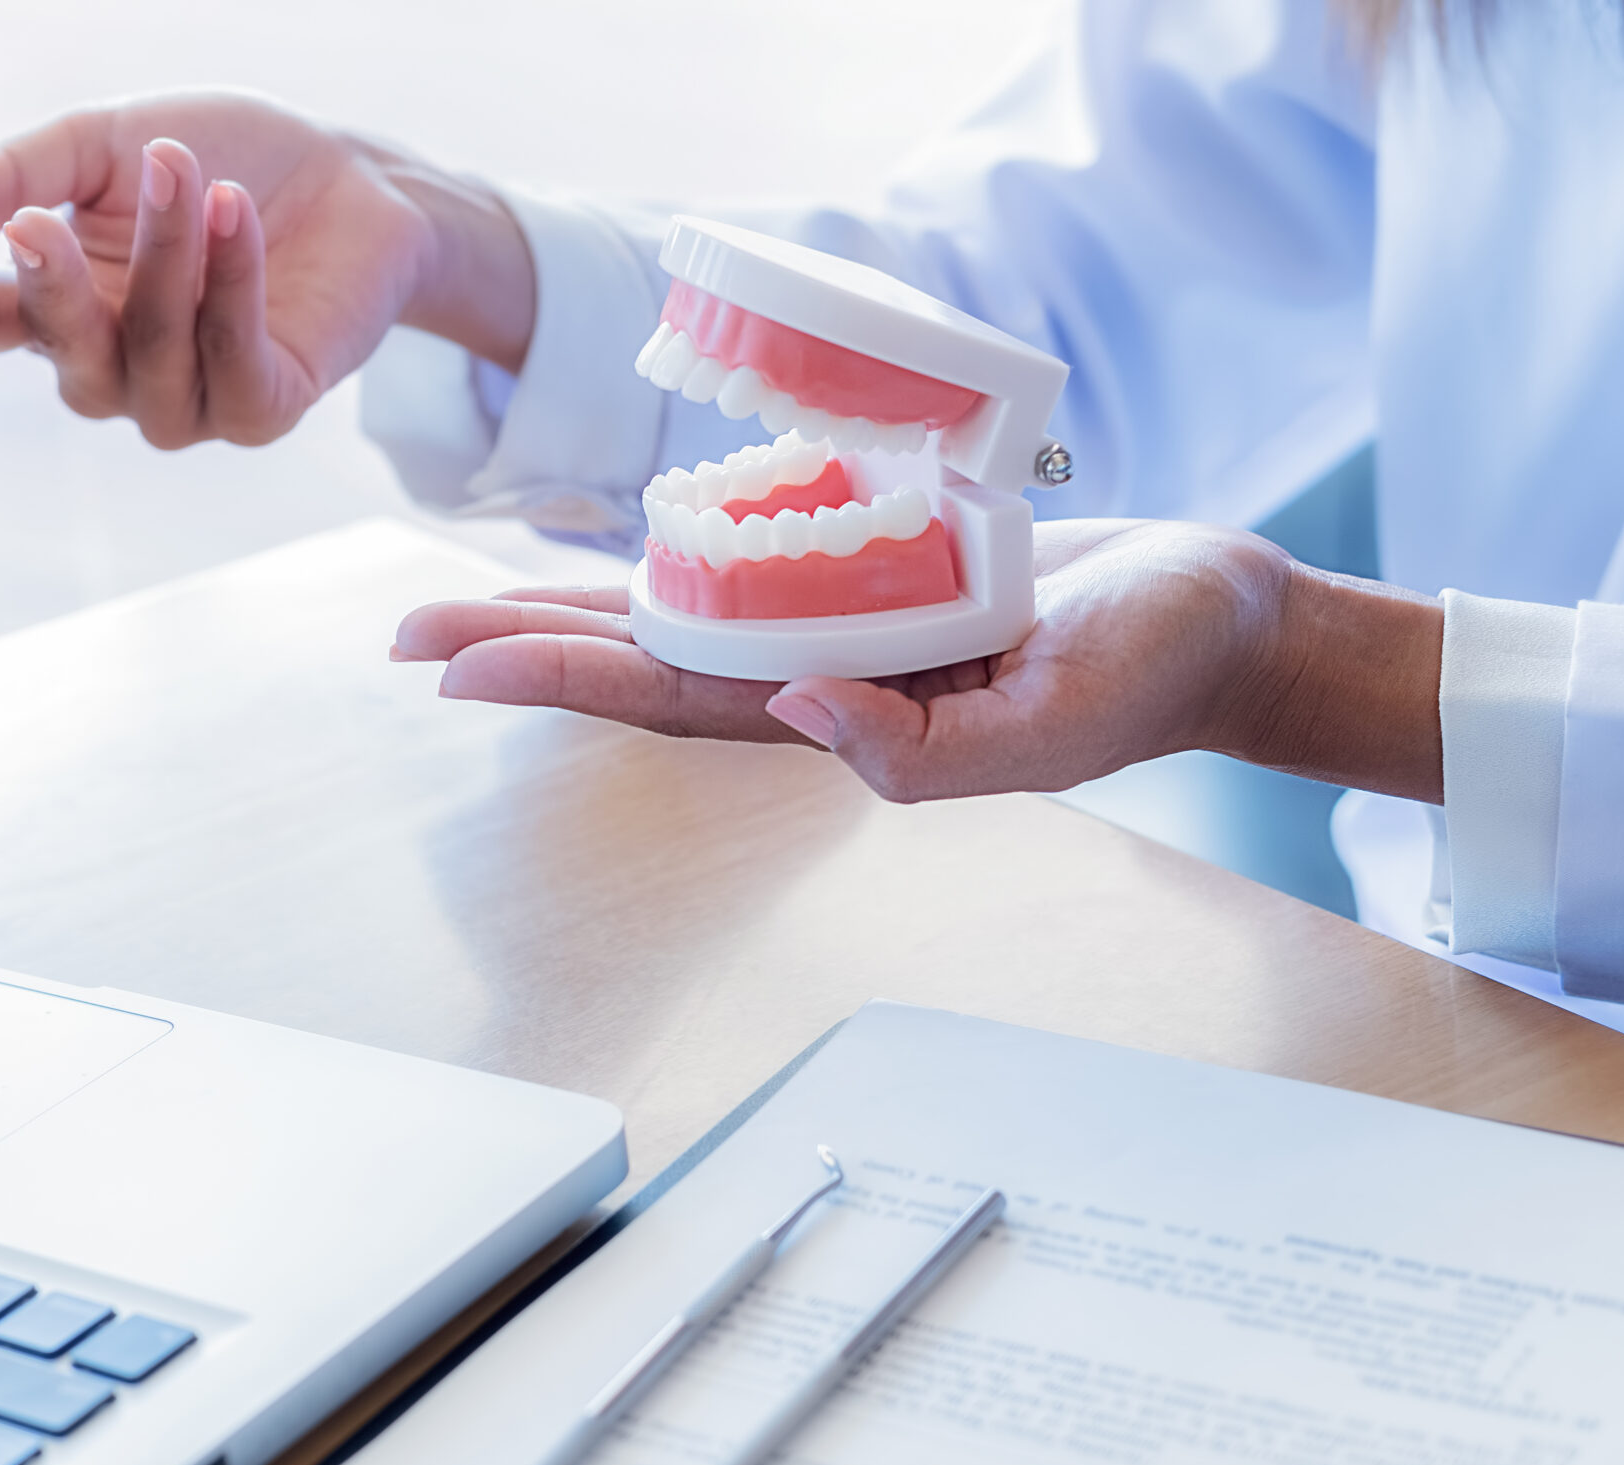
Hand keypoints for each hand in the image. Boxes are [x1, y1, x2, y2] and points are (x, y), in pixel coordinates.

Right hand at [0, 92, 534, 446]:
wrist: (353, 173)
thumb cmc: (224, 156)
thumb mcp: (104, 142)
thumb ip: (11, 175)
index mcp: (66, 305)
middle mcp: (120, 369)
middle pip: (69, 357)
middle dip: (56, 289)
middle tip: (40, 219)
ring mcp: (191, 401)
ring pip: (153, 356)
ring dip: (165, 258)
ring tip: (183, 169)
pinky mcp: (263, 408)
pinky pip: (232, 360)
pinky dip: (231, 283)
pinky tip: (234, 213)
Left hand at [390, 522, 1446, 804]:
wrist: (1218, 618)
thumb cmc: (1153, 667)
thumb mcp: (1057, 720)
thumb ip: (926, 750)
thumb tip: (793, 712)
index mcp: (849, 719)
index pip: (674, 702)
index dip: (561, 681)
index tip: (456, 665)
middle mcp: (823, 681)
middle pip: (643, 663)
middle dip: (524, 646)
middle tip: (405, 633)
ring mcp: (843, 630)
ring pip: (677, 616)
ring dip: (569, 608)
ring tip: (462, 596)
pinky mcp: (874, 576)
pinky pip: (746, 564)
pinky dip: (666, 557)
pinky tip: (599, 555)